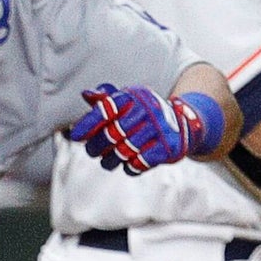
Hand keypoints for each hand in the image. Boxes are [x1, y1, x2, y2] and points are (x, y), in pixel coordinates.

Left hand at [69, 85, 221, 174]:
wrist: (185, 123)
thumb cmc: (146, 113)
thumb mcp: (129, 100)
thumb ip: (106, 99)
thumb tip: (86, 94)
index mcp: (133, 97)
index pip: (105, 109)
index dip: (88, 123)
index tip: (75, 136)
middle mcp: (147, 110)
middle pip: (112, 134)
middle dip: (97, 146)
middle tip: (92, 152)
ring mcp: (159, 129)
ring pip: (124, 151)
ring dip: (111, 160)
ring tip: (108, 161)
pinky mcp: (169, 147)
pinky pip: (141, 162)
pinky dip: (132, 166)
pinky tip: (129, 164)